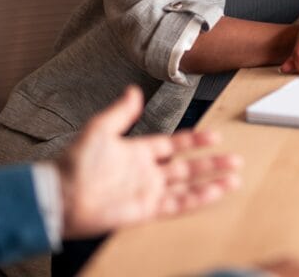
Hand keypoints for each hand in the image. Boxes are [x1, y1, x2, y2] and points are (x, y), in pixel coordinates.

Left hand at [54, 86, 241, 237]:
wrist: (63, 194)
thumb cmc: (76, 162)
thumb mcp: (100, 128)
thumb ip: (121, 111)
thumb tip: (134, 89)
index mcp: (139, 152)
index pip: (175, 145)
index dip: (195, 141)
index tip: (215, 136)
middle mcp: (147, 173)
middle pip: (188, 167)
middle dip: (212, 164)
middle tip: (235, 159)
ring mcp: (148, 192)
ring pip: (188, 187)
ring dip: (211, 182)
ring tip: (234, 178)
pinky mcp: (146, 210)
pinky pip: (178, 204)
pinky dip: (198, 199)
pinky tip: (214, 193)